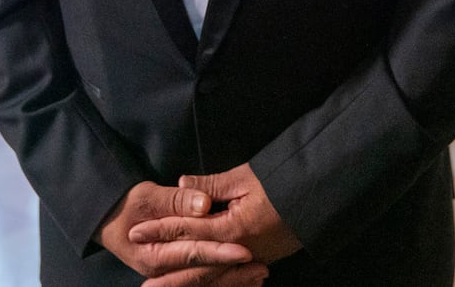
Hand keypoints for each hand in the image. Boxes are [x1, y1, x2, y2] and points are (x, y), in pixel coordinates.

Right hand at [96, 180, 259, 284]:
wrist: (110, 219)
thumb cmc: (129, 205)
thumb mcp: (148, 196)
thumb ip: (177, 200)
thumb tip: (203, 204)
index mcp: (154, 255)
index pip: (192, 254)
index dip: (219, 252)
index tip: (245, 250)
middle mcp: (162, 272)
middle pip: (201, 276)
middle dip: (233, 273)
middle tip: (261, 267)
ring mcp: (169, 276)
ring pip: (204, 283)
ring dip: (232, 281)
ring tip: (260, 275)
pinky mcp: (177, 274)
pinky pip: (202, 283)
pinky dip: (223, 282)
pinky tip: (246, 282)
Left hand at [130, 162, 301, 277]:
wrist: (318, 196)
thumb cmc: (281, 182)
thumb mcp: (244, 178)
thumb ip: (210, 186)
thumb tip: (182, 183)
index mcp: (231, 228)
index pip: (187, 230)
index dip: (160, 230)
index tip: (135, 232)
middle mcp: (238, 251)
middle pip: (195, 266)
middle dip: (167, 273)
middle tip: (143, 283)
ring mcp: (250, 260)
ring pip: (211, 278)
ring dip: (185, 284)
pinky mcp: (259, 261)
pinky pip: (229, 278)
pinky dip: (212, 283)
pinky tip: (198, 286)